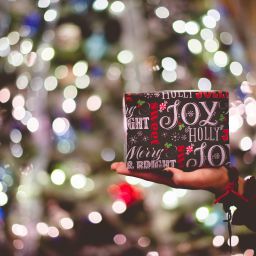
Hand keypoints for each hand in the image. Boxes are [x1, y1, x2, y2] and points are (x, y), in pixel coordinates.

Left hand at [111, 162, 230, 194]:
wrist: (220, 175)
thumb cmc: (209, 178)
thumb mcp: (197, 179)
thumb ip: (183, 178)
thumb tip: (168, 172)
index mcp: (169, 178)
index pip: (146, 174)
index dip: (131, 171)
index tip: (116, 168)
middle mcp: (167, 171)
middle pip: (145, 168)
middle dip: (131, 166)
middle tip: (114, 164)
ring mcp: (172, 164)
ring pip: (152, 160)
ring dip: (141, 156)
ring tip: (129, 152)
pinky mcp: (178, 157)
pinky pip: (163, 153)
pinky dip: (154, 150)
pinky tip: (150, 144)